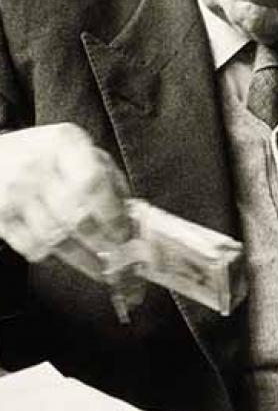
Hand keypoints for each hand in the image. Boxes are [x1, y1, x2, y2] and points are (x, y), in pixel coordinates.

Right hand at [0, 123, 132, 279]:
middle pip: (76, 216)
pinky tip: (70, 254)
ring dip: (84, 258)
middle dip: (103, 242)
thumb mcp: (78, 150)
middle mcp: (35, 167)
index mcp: (64, 144)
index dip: (112, 215)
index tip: (125, 233)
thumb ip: (108, 177)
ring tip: (102, 266)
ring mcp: (13, 193)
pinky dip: (54, 255)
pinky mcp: (0, 217)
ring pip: (55, 238)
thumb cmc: (44, 155)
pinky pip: (33, 247)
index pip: (92, 184)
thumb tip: (130, 214)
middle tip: (120, 257)